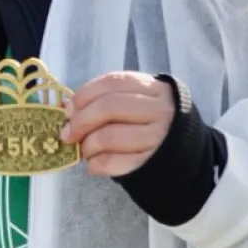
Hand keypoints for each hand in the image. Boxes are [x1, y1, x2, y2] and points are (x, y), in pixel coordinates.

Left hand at [61, 72, 175, 177]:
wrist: (181, 154)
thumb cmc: (147, 124)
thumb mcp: (133, 103)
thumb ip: (103, 101)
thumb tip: (67, 107)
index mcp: (151, 88)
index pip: (111, 83)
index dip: (84, 96)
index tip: (68, 110)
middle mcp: (159, 109)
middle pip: (109, 107)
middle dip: (80, 122)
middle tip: (67, 135)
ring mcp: (158, 137)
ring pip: (109, 136)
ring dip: (87, 146)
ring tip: (85, 150)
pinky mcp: (151, 162)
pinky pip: (113, 162)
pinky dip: (95, 164)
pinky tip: (94, 164)